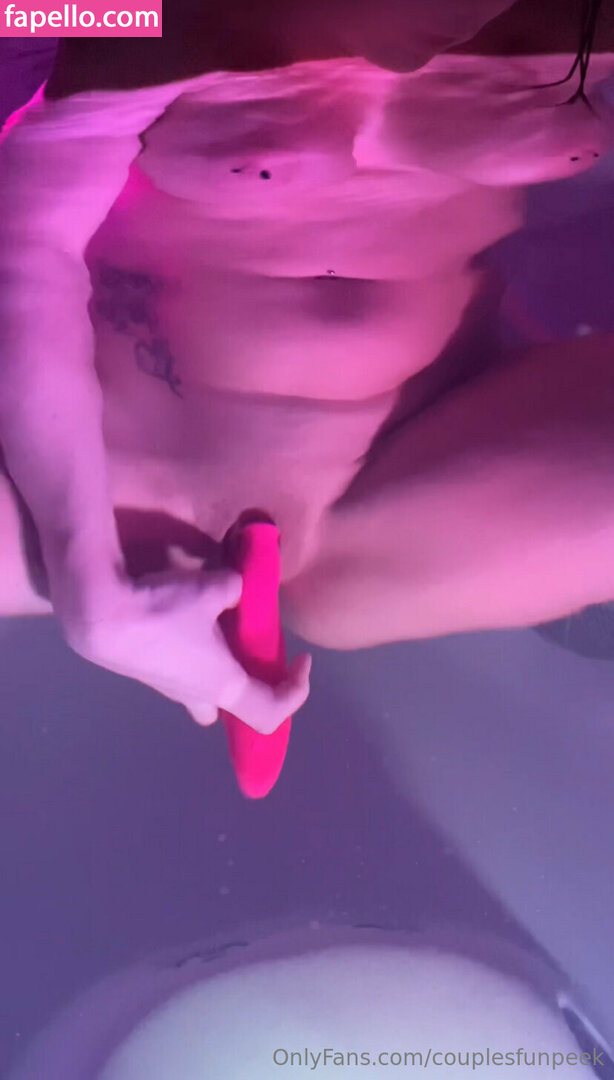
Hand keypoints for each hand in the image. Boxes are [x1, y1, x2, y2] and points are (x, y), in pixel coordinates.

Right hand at [56, 563, 311, 733]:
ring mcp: (168, 688)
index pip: (272, 713)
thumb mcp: (215, 587)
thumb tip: (237, 587)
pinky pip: (180, 670)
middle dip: (249, 687)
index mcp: (224, 686)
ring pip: (202, 690)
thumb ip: (237, 588)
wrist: (101, 614)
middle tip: (255, 653)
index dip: (296, 691)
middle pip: (232, 708)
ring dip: (218, 667)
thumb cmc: (166, 609)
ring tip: (222, 630)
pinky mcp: (146, 672)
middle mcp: (197, 695)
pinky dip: (192, 654)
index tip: (301, 660)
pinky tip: (187, 620)